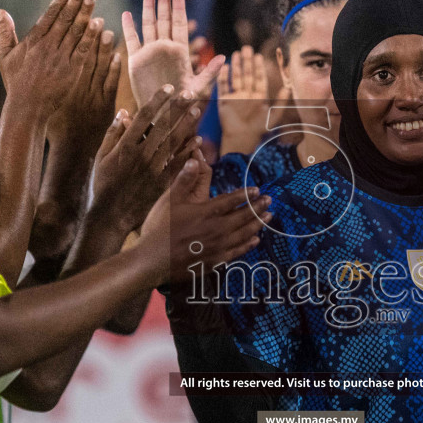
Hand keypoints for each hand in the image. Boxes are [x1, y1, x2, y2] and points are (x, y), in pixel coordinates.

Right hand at [0, 0, 95, 119]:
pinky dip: (91, 38)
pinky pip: (84, 51)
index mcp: (34, 40)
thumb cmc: (16, 82)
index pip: (50, 14)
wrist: (27, 107)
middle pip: (65, 18)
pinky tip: (99, 25)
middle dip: (76, 0)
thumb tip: (0, 11)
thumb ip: (5, 33)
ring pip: (75, 32)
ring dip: (85, 14)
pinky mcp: (72, 71)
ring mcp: (61, 58)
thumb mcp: (6, 57)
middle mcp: (48, 46)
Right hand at [89, 83, 204, 231]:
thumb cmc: (102, 185)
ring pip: (173, 142)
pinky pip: (178, 164)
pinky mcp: (161, 183)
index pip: (144, 117)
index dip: (157, 101)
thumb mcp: (100, 158)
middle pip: (163, 126)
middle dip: (177, 107)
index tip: (168, 87)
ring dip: (186, 125)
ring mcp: (153, 169)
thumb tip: (124, 112)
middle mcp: (141, 155)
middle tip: (190, 93)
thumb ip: (112, 134)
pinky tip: (198, 140)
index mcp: (125, 146)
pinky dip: (188, 151)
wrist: (110, 216)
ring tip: (197, 110)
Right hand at [122, 0, 225, 107]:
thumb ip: (210, 73)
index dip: (179, 9)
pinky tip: (127, 13)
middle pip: (164, 20)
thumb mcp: (198, 88)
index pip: (180, 25)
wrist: (161, 114)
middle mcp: (164, 49)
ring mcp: (150, 53)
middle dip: (164, 3)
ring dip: (148, 9)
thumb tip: (224, 58)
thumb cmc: (181, 104)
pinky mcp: (136, 61)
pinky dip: (129, 27)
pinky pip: (132, 40)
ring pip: (148, 25)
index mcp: (179, 52)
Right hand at [137, 153, 271, 284]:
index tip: (257, 190)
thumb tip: (194, 161)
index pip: (231, 200)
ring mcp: (217, 246)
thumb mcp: (169, 201)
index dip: (246, 194)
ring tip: (269, 216)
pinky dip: (248, 245)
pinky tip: (256, 240)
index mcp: (205, 212)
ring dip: (258, 224)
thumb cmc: (159, 230)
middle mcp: (216, 229)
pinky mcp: (215, 261)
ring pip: (243, 234)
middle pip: (243, 216)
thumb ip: (183, 181)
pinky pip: (237, 252)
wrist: (152, 262)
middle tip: (270, 200)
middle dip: (258, 207)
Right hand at [217, 46, 272, 156]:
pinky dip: (223, 77)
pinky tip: (224, 67)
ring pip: (235, 78)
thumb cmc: (258, 129)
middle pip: (247, 75)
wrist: (241, 140)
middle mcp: (247, 95)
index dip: (259, 67)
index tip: (259, 55)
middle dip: (247, 62)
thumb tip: (289, 87)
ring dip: (236, 66)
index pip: (259, 78)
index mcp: (258, 97)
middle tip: (246, 48)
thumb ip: (281, 102)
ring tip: (236, 54)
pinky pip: (223, 87)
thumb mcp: (273, 116)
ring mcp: (235, 97)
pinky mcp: (224, 102)